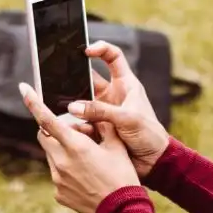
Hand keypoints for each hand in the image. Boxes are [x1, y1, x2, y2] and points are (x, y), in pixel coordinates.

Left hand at [20, 82, 139, 212]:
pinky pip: (57, 174)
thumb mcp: (116, 146)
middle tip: (74, 133)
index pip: (47, 120)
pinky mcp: (58, 194)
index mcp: (75, 146)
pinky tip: (85, 178)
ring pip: (51, 155)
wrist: (122, 212)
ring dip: (62, 151)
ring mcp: (57, 179)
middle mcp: (61, 162)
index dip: (33, 103)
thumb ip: (102, 126)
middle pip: (44, 136)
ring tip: (86, 160)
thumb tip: (91, 116)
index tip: (24, 89)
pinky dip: (66, 170)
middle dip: (52, 130)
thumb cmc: (122, 176)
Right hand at [67, 41, 170, 177]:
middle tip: (59, 78)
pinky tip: (67, 125)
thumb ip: (101, 111)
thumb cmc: (150, 135)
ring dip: (72, 103)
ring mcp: (104, 111)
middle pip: (89, 79)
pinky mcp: (98, 127)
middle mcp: (113, 95)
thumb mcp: (127, 118)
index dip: (100, 49)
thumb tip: (73, 106)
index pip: (113, 57)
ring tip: (59, 103)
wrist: (153, 163)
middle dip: (75, 78)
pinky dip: (74, 122)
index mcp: (126, 84)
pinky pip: (81, 121)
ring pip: (81, 101)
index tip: (86, 51)